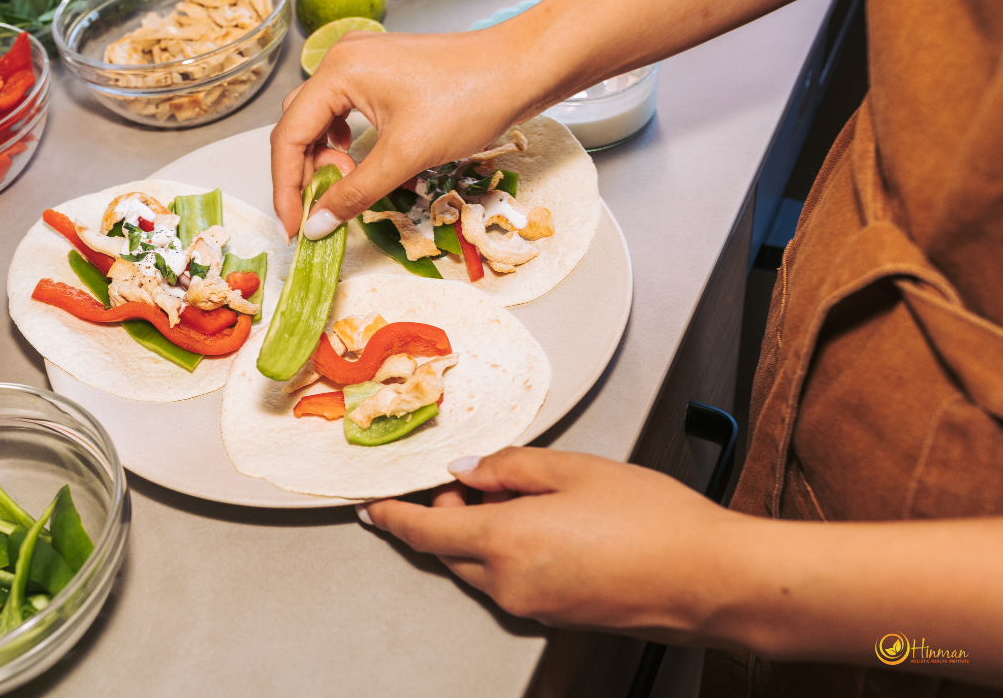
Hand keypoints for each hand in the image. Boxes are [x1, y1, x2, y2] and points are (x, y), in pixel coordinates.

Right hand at [270, 28, 535, 239]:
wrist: (521, 70)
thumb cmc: (469, 101)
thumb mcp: (405, 156)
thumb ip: (354, 193)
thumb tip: (316, 225)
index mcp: (339, 72)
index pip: (289, 136)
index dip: (286, 187)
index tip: (294, 227)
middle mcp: (343, 60)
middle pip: (299, 126)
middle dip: (304, 174)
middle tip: (320, 212)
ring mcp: (363, 63)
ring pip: (321, 119)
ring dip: (325, 158)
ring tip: (346, 184)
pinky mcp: (383, 73)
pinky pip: (345, 111)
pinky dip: (345, 142)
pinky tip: (359, 159)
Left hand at [363, 447, 738, 639]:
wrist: (711, 580)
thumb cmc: (655, 521)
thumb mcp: (576, 468)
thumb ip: (510, 467)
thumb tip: (469, 471)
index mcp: (505, 541)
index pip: (424, 531)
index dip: (393, 517)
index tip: (373, 508)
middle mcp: (509, 583)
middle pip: (449, 550)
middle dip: (446, 514)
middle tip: (472, 479)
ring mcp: (532, 607)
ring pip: (480, 567)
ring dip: (480, 534)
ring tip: (522, 497)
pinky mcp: (555, 618)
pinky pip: (511, 582)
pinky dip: (508, 554)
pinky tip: (546, 527)